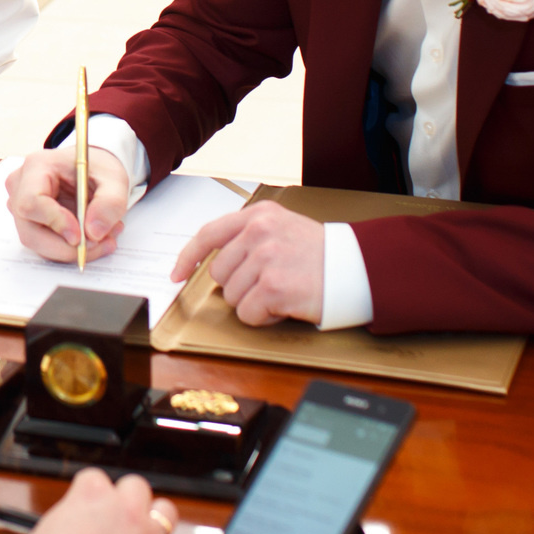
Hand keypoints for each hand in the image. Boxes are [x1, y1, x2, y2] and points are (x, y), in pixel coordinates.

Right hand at [6, 147, 129, 261]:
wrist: (92, 171)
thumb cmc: (97, 168)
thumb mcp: (114, 178)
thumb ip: (110, 202)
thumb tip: (94, 233)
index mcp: (36, 167)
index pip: (32, 202)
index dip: (55, 223)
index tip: (80, 237)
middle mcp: (20, 188)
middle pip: (31, 231)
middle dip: (67, 247)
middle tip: (99, 244)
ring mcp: (21, 208)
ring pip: (39, 244)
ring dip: (72, 250)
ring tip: (105, 238)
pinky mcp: (29, 224)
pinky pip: (46, 246)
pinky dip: (70, 249)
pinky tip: (94, 239)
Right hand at [8, 470, 182, 533]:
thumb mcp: (46, 532)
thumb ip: (68, 517)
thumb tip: (76, 521)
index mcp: (92, 495)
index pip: (97, 478)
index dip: (92, 496)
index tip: (90, 509)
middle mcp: (125, 510)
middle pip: (137, 486)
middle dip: (129, 502)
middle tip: (117, 523)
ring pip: (167, 512)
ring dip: (155, 523)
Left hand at [172, 202, 324, 325]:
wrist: (356, 269)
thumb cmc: (321, 254)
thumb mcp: (282, 228)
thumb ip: (248, 236)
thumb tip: (214, 263)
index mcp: (258, 215)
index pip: (208, 234)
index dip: (188, 257)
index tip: (177, 274)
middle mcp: (259, 232)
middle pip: (219, 273)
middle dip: (239, 285)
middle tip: (269, 283)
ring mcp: (265, 259)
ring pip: (232, 296)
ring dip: (253, 302)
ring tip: (282, 291)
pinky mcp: (273, 287)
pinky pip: (248, 313)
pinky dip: (264, 317)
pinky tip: (284, 305)